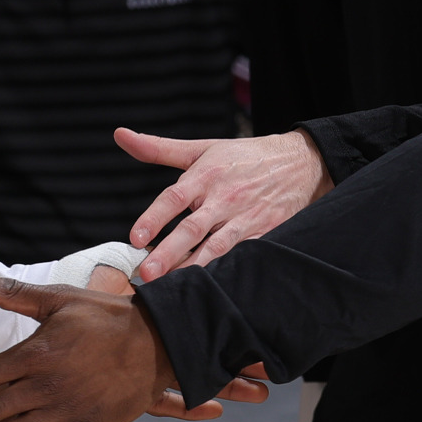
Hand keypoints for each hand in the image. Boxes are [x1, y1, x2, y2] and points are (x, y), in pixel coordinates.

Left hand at [120, 127, 333, 280]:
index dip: (154, 218)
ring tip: (172, 286)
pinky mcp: (266, 233)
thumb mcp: (201, 149)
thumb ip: (158, 148)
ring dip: (193, 267)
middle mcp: (225, 198)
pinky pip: (244, 255)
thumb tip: (119, 134)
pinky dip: (227, 270)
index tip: (135, 238)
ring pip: (217, 247)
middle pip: (193, 228)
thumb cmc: (243, 157)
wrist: (302, 162)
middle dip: (169, 253)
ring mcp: (246, 218)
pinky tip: (210, 286)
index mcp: (205, 176)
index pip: (174, 197)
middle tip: (146, 273)